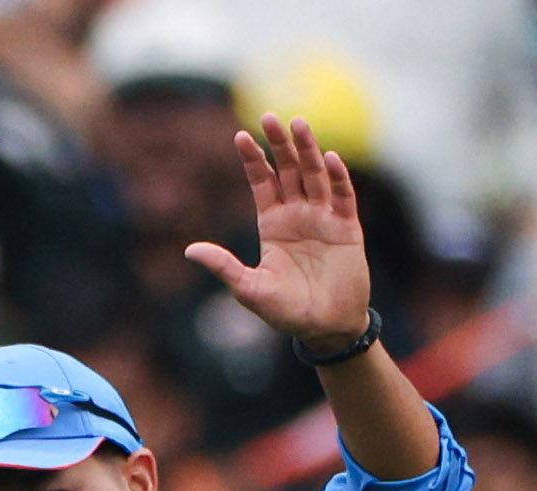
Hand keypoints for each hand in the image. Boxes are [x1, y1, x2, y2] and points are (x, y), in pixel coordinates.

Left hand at [187, 115, 373, 356]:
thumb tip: (189, 250)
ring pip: (315, 175)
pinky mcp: (347, 228)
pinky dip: (337, 178)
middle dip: (279, 144)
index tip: (240, 136)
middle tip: (269, 116)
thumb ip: (224, 266)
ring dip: (309, 150)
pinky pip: (342, 197)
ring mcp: (323, 218)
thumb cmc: (287, 312)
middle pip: (288, 170)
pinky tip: (329, 159)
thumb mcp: (249, 289)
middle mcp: (298, 214)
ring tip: (299, 124)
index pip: (261, 182)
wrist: (325, 328)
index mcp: (272, 224)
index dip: (252, 159)